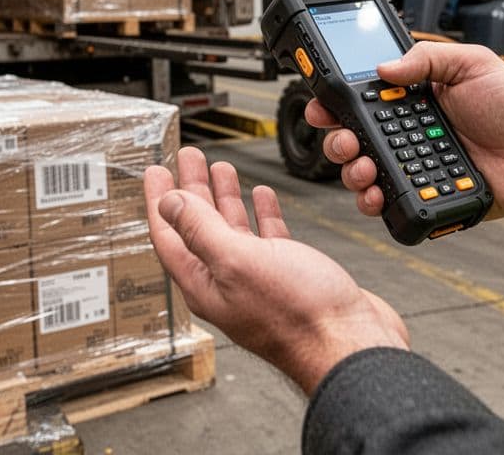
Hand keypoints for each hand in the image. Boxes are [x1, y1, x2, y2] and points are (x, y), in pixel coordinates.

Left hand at [144, 147, 409, 393]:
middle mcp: (227, 282)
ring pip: (232, 230)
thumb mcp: (237, 260)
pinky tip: (262, 196)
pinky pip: (267, 238)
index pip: (169, 234)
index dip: (159, 200)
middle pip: (199, 227)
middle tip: (188, 159)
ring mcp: (258, 280)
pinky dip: (262, 213)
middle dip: (192, 189)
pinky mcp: (290, 276)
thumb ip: (200, 230)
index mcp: (204, 282)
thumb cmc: (297, 315)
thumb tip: (168, 204)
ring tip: (221, 169)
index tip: (155, 171)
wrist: (349, 344)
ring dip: (224, 197)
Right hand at [305, 42, 503, 218]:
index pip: (361, 100)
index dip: (336, 103)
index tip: (323, 105)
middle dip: (337, 140)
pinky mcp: (424, 195)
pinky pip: (389, 203)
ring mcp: (413, 166)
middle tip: (346, 140)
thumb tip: (384, 67)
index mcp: (412, 100)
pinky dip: (374, 201)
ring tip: (363, 167)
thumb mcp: (472, 63)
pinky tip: (377, 193)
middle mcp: (406, 133)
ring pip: (362, 173)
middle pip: (352, 139)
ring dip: (351, 171)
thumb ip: (427, 58)